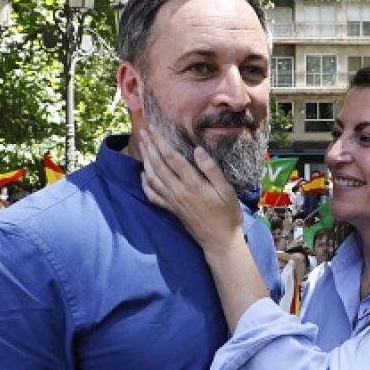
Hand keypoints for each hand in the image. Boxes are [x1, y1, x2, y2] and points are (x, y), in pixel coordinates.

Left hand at [139, 126, 243, 252]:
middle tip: (143, 131)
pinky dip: (145, 183)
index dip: (161, 142)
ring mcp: (172, 201)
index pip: (172, 158)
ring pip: (152, 178)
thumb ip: (211, 169)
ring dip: (145, 161)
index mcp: (192, 184)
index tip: (154, 129)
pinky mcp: (170, 209)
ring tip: (142, 146)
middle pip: (158, 165)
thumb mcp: (226, 190)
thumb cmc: (227, 214)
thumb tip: (197, 150)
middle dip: (149, 147)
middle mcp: (177, 191)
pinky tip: (143, 175)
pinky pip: (152, 195)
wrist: (219, 241)